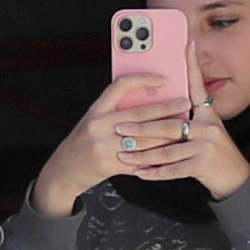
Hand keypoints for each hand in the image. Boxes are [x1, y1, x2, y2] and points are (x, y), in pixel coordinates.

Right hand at [31, 77, 233, 215]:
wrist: (64, 170)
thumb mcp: (93, 120)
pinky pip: (140, 160)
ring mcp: (105, 146)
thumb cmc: (83, 142)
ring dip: (167, 134)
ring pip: (144, 138)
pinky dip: (157, 156)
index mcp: (96, 110)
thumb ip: (115, 111)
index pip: (120, 86)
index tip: (162, 79)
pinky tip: (172, 152)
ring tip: (184, 128)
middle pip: (138, 114)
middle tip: (185, 104)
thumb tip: (147, 100)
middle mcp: (99, 125)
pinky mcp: (111, 165)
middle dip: (165, 109)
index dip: (142, 79)